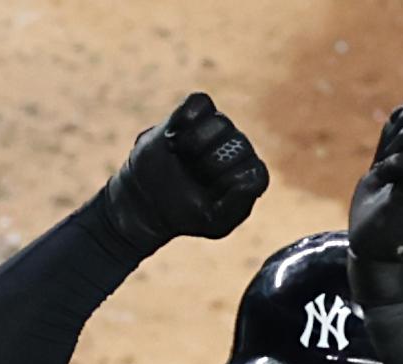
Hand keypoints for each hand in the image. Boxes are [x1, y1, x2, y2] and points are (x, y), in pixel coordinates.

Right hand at [100, 91, 269, 252]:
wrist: (149, 201)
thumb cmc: (186, 213)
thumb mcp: (214, 221)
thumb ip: (237, 205)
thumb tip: (251, 179)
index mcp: (248, 173)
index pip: (252, 171)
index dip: (227, 183)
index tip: (208, 195)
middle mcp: (237, 147)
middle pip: (236, 145)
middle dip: (208, 165)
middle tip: (191, 176)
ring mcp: (218, 127)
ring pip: (220, 123)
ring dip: (194, 144)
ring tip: (179, 156)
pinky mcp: (197, 112)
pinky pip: (200, 102)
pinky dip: (185, 118)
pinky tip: (173, 137)